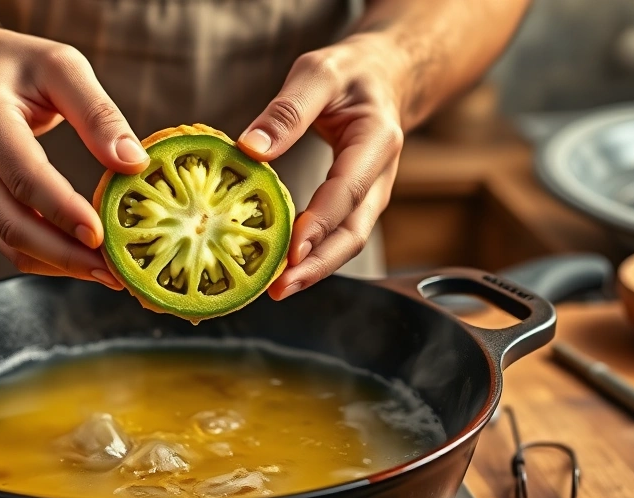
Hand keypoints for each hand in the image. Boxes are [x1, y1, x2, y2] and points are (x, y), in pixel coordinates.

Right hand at [0, 29, 150, 289]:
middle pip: (16, 224)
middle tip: (117, 270)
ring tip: (111, 273)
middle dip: (68, 254)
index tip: (101, 233)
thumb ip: (98, 113)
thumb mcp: (60, 66)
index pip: (25, 178)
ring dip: (62, 265)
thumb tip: (134, 162)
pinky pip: (11, 245)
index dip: (63, 210)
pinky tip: (86, 261)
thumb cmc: (14, 67)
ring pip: (12, 245)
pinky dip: (50, 259)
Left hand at [237, 34, 406, 299]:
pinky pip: (335, 236)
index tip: (291, 251)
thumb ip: (287, 109)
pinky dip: (311, 256)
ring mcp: (370, 196)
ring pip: (346, 242)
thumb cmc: (351, 74)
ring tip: (275, 289)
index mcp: (377, 142)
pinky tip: (279, 268)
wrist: (383, 78)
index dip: (320, 224)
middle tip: (279, 289)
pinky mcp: (354, 205)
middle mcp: (379, 178)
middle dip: (318, 266)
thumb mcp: (318, 73)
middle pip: (353, 234)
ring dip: (314, 269)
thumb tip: (250, 148)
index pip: (347, 192)